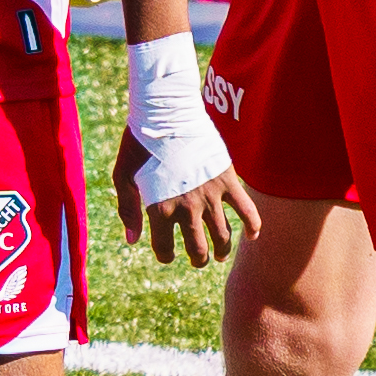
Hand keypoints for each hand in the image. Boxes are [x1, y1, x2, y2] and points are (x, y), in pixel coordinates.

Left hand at [116, 131, 257, 266]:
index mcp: (159, 208)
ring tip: (221, 256)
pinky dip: (253, 226)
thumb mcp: (122, 176)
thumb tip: (132, 241)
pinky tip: (253, 237)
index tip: (167, 256)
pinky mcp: (227, 181)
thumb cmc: (140, 145)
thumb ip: (128, 210)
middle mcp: (186, 207)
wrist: (166, 114)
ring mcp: (209, 196)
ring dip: (223, 250)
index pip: (164, 247)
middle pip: (198, 248)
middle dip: (198, 260)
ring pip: (223, 236)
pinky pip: (247, 211)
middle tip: (199, 261)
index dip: (165, 256)